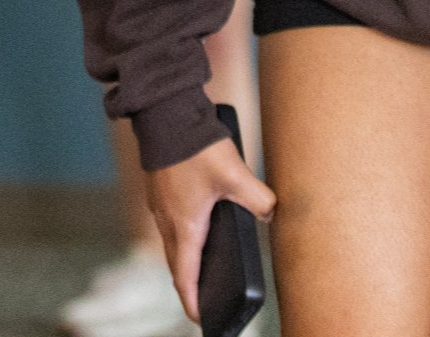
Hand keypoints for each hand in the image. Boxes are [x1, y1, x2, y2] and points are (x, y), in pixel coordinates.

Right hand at [143, 137, 276, 323]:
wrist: (164, 112)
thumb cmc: (194, 145)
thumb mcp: (235, 174)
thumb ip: (258, 199)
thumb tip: (271, 213)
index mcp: (184, 225)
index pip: (185, 275)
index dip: (192, 299)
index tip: (199, 317)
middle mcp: (167, 219)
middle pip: (176, 262)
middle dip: (188, 284)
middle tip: (201, 299)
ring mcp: (159, 203)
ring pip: (171, 241)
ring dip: (183, 258)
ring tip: (199, 267)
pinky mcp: (159, 188)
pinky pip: (169, 222)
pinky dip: (180, 235)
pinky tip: (196, 225)